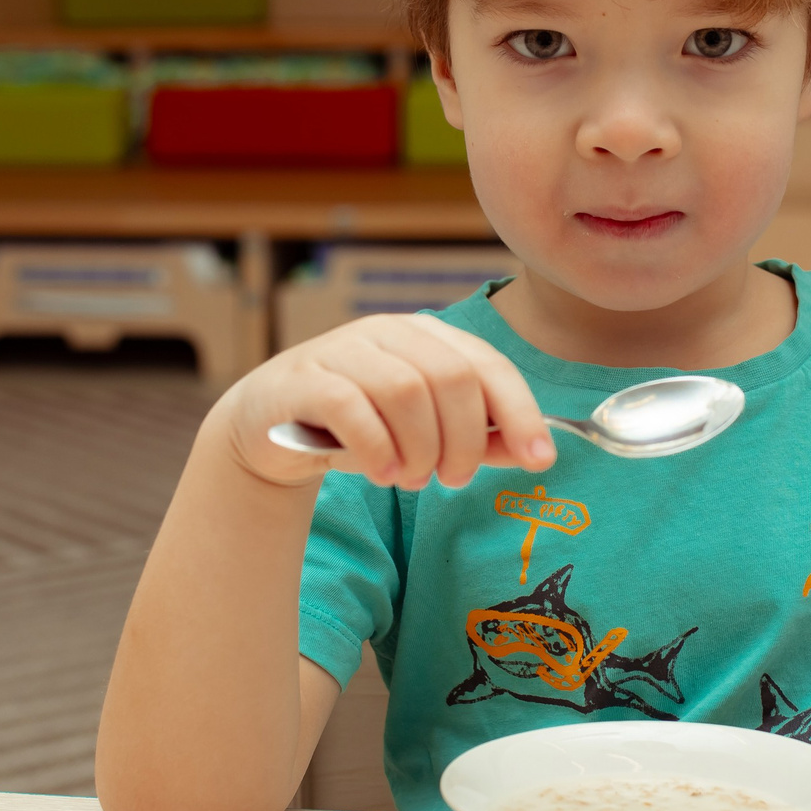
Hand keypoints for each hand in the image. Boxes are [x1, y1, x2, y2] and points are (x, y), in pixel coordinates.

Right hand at [221, 314, 554, 491]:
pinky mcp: (303, 377)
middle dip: (464, 439)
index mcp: (426, 336)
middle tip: (453, 478)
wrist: (269, 428)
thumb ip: (480, 440)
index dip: (520, 412)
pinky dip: (377, 447)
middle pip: (451, 378)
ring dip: (420, 448)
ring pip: (405, 391)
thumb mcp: (427, 434)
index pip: (487, 365)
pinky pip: (352, 407)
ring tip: (413, 478)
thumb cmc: (358, 428)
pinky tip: (382, 472)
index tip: (541, 459)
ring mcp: (342, 349)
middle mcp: (387, 332)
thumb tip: (537, 452)